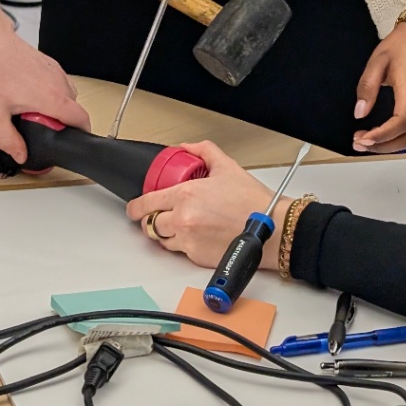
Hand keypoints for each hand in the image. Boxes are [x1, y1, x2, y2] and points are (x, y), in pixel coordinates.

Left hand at [0, 25, 87, 165]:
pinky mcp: (50, 63)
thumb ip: (8, 138)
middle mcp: (59, 83)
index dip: (82, 133)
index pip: (82, 119)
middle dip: (61, 122)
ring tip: (30, 109)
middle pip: (74, 109)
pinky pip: (58, 84)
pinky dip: (50, 93)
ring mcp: (56, 71)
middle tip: (38, 127)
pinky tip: (27, 93)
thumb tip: (20, 155)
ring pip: (67, 96)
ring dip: (55, 107)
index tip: (74, 141)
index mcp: (51, 98)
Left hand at [125, 141, 286, 268]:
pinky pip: (180, 252)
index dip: (136, 206)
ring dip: (166, 233)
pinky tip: (197, 235)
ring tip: (180, 226)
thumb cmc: (253, 202)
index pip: (146, 203)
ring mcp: (189, 241)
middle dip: (151, 219)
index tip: (134, 207)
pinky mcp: (197, 258)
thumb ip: (204, 151)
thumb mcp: (227, 167)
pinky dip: (184, 244)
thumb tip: (188, 147)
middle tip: (159, 215)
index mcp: (186, 196)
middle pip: (150, 224)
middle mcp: (183, 220)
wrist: (271, 230)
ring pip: (162, 240)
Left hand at [352, 23, 405, 152]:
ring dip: (389, 145)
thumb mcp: (377, 61)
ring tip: (365, 141)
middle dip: (383, 147)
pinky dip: (396, 138)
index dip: (382, 135)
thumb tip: (359, 113)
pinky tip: (379, 135)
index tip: (363, 138)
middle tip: (358, 143)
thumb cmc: (400, 46)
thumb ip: (367, 87)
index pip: (402, 122)